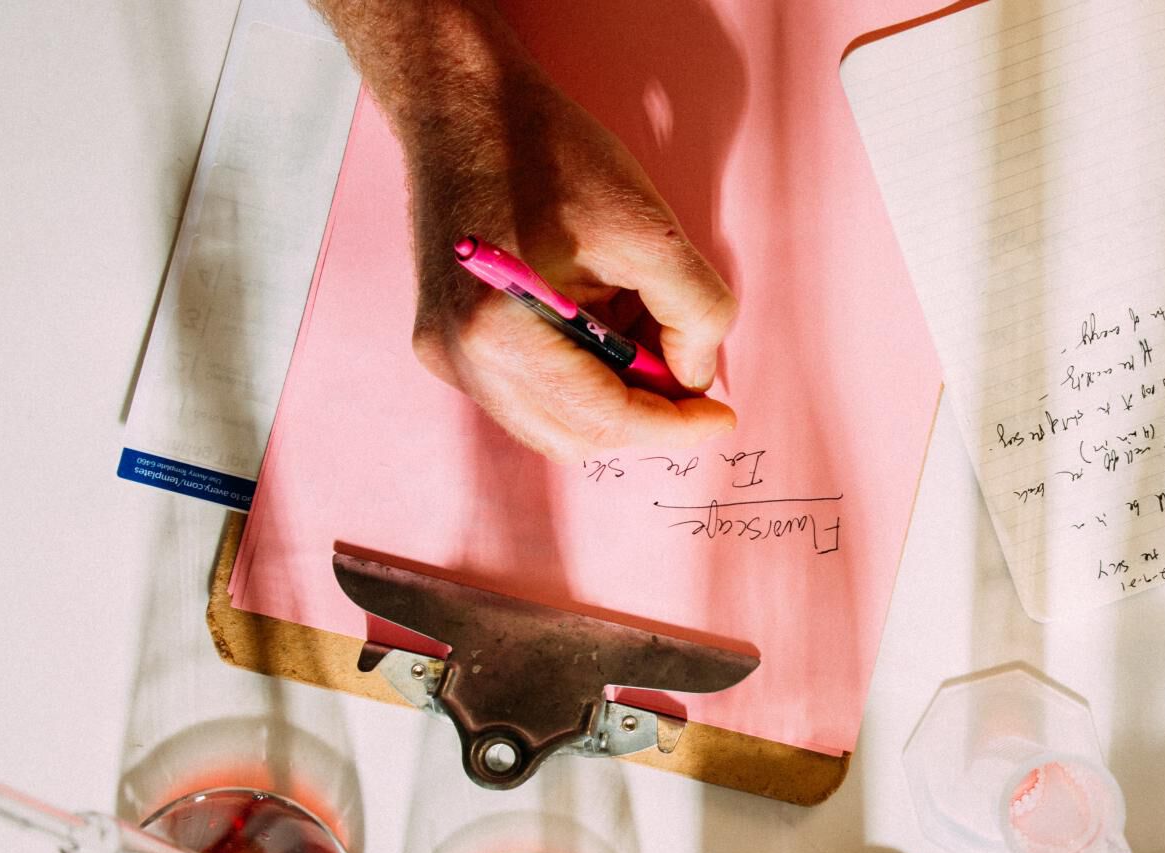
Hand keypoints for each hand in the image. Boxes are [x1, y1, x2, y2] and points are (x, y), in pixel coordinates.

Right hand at [377, 25, 737, 461]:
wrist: (465, 104)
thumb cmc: (550, 154)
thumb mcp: (652, 230)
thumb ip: (695, 313)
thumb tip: (696, 377)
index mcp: (500, 335)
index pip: (605, 421)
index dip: (674, 426)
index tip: (721, 416)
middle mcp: (460, 358)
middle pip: (577, 436)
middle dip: (643, 410)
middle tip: (685, 362)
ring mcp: (445, 354)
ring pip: (552, 421)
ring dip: (610, 394)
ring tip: (637, 325)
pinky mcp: (443, 342)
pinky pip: (525, 392)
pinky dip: (576, 375)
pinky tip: (598, 318)